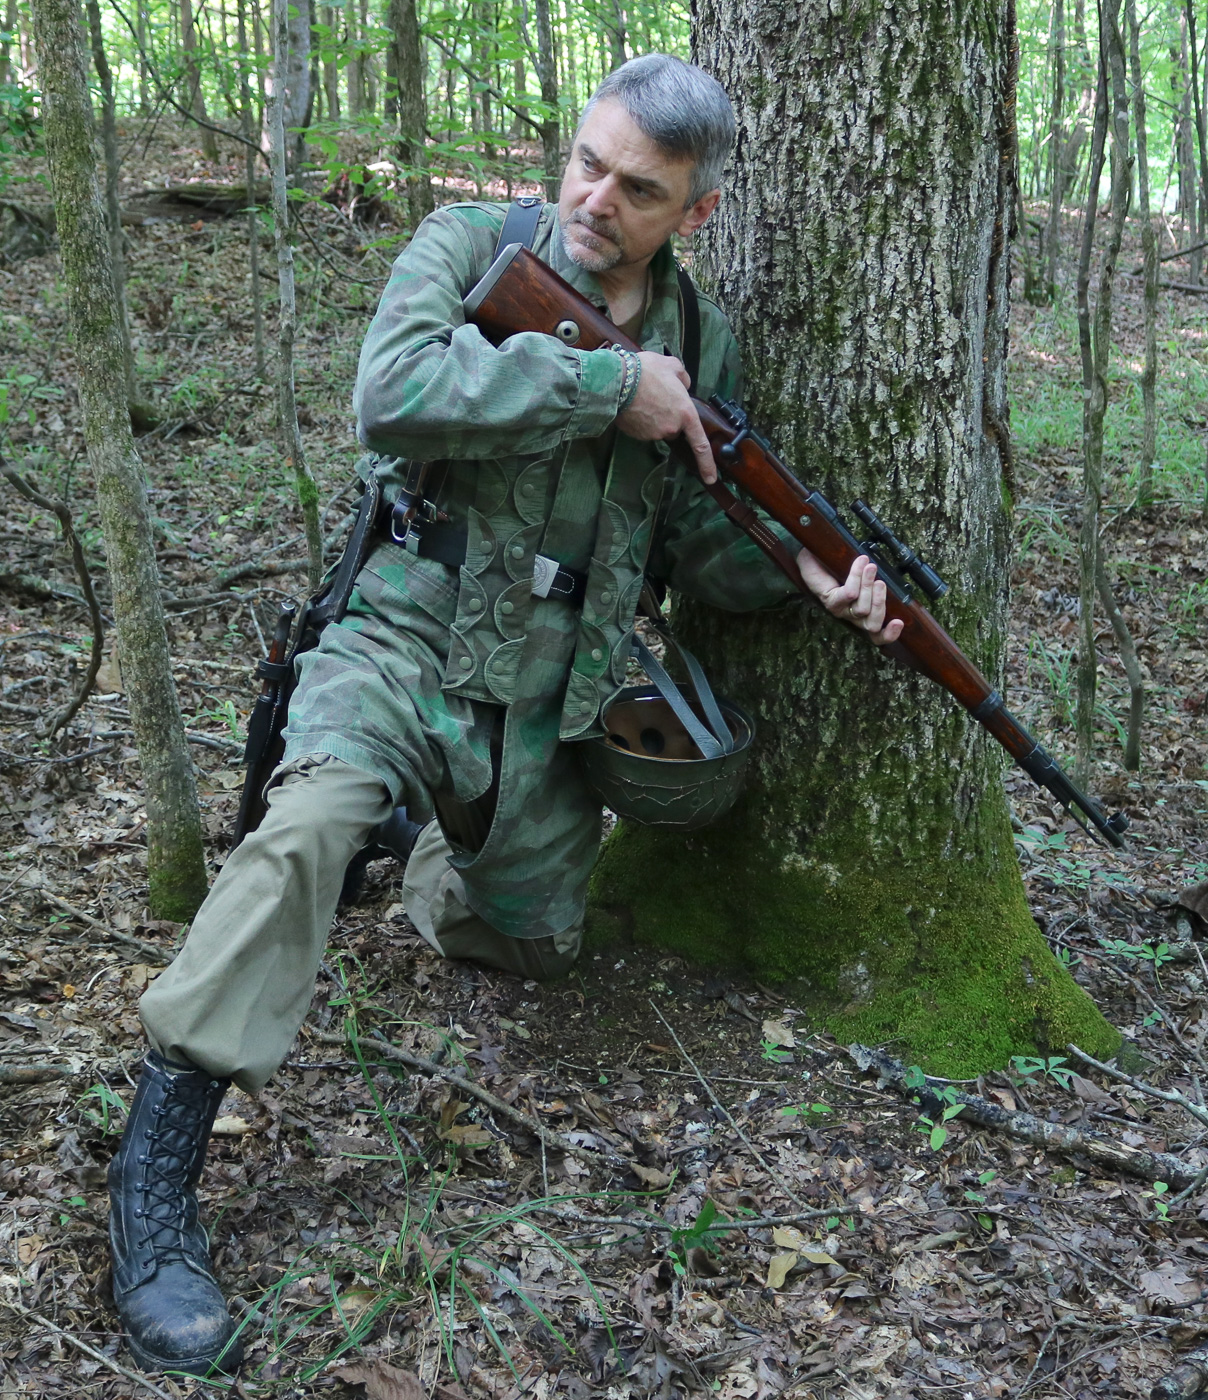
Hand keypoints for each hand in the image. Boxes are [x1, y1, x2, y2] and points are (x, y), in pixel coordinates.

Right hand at [617, 352, 716, 483]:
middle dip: (669, 417)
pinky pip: (642, 429)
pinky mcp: (637, 434)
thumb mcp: (672, 366)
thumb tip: (684, 385)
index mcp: (685, 413)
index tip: (711, 478)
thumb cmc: (647, 372)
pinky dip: (640, 419)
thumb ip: (683, 378)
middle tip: (658, 397)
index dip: (707, 463)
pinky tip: (634, 403)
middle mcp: (671, 428)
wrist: (618, 380)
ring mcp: (652, 433)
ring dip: (653, 416)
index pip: (700, 444)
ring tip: (643, 396)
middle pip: (674, 428)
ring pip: (657, 428)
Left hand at [797, 549, 904, 645]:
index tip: (900, 622)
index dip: (889, 634)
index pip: (877, 636)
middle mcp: (851, 617)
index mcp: (863, 616)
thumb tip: (891, 581)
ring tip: (870, 567)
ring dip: (868, 585)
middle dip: (880, 604)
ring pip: (862, 609)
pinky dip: (857, 577)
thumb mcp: (864, 576)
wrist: (815, 556)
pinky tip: (861, 563)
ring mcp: (840, 610)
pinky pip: (849, 594)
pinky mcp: (830, 600)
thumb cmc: (841, 567)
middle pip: (872, 625)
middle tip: (881, 583)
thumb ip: (876, 583)